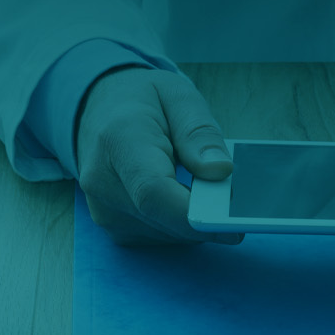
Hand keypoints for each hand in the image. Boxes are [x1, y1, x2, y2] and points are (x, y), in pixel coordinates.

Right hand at [75, 67, 239, 244]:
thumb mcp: (179, 97)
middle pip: (163, 219)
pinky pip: (157, 237)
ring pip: (165, 234)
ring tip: (203, 189)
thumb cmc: (142, 100)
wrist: (100, 111)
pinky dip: (179, 225)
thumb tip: (220, 171)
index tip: (232, 222)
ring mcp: (103, 207)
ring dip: (194, 221)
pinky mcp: (111, 226)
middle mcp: (102, 180)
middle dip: (207, 217)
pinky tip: (183, 198)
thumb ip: (200, 133)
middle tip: (234, 201)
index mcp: (118, 139)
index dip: (194, 214)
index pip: (153, 191)